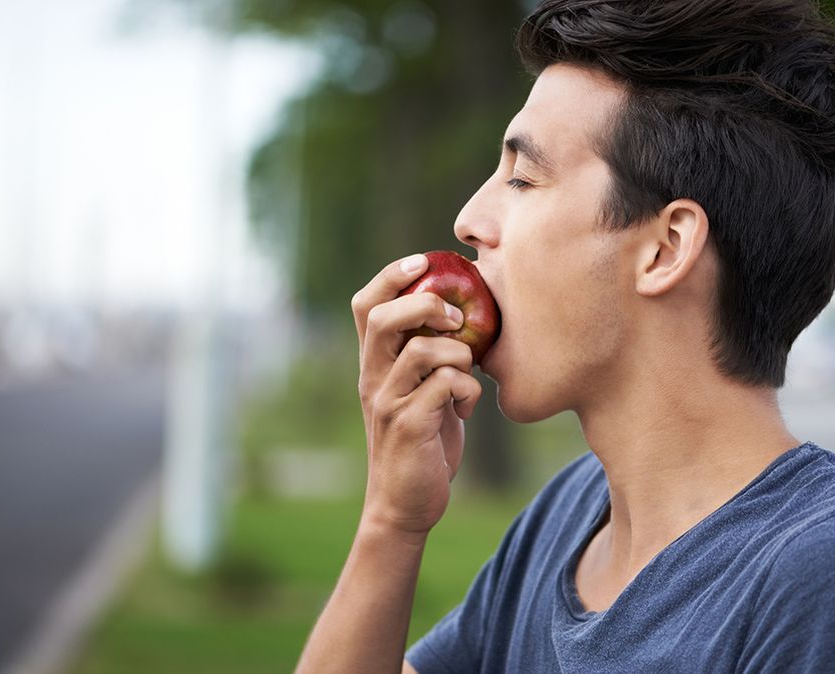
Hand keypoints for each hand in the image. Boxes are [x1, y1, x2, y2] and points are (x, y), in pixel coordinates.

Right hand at [351, 254, 483, 538]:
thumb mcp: (421, 391)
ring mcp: (388, 403)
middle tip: (455, 319)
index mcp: (374, 364)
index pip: (365, 305)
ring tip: (466, 374)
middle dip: (426, 305)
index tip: (422, 261)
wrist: (406, 505)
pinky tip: (467, 410)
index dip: (390, 275)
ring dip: (458, 354)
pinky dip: (469, 391)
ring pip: (423, 350)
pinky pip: (447, 387)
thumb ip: (431, 356)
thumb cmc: (423, 442)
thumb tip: (464, 314)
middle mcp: (373, 378)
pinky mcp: (410, 427)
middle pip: (384, 318)